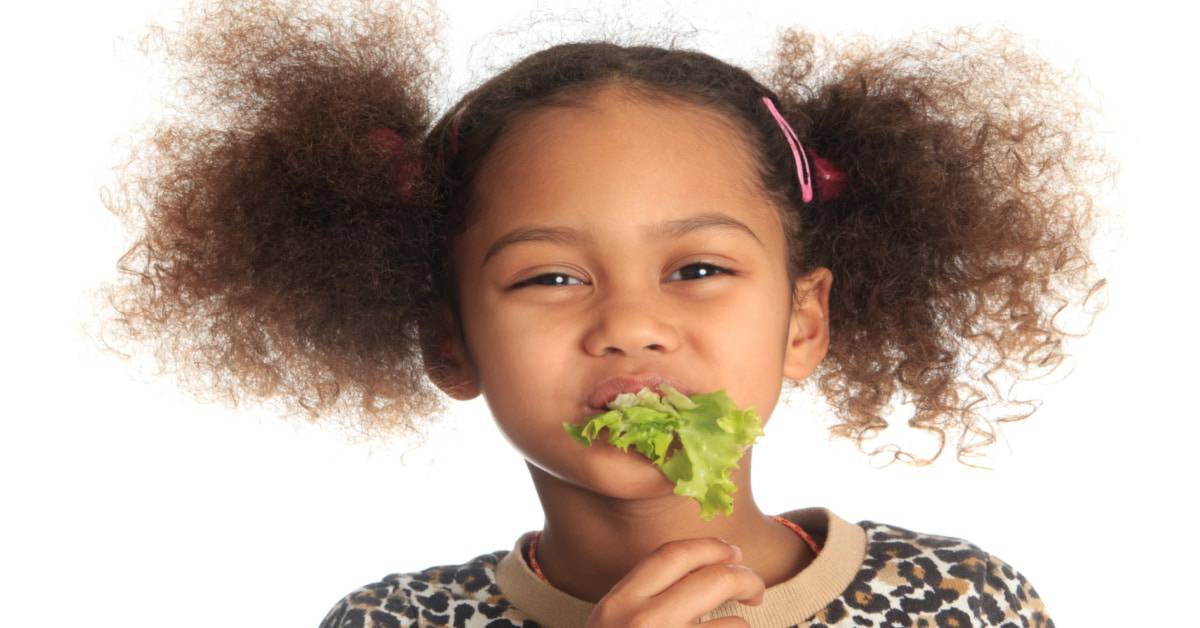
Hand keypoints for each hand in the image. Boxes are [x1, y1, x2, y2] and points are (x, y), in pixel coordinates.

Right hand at [584, 537, 765, 626]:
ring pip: (735, 626)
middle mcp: (644, 622)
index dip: (710, 547)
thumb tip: (705, 568)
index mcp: (620, 604)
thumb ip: (645, 596)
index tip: (731, 552)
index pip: (673, 555)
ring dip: (742, 627)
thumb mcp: (613, 622)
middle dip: (746, 578)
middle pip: (715, 580)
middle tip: (754, 589)